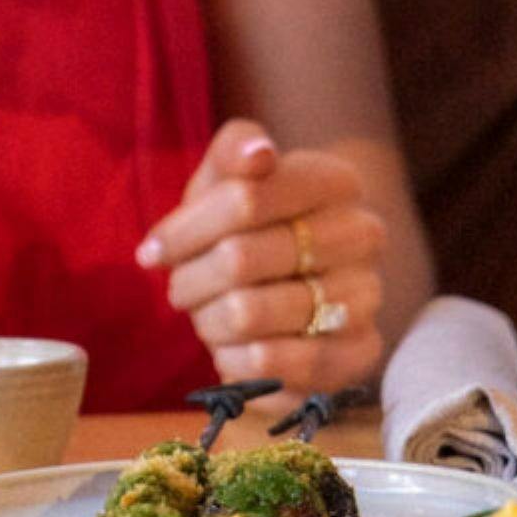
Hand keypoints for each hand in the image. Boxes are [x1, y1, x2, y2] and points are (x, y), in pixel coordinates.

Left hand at [136, 120, 385, 394]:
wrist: (295, 277)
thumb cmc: (248, 219)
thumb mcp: (229, 176)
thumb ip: (235, 151)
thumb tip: (259, 153)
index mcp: (335, 179)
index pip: (243, 201)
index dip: (185, 231)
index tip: (150, 252)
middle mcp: (362, 234)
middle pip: (239, 259)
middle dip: (192, 278)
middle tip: (180, 288)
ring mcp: (366, 294)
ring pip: (250, 314)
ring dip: (209, 320)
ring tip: (207, 315)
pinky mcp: (362, 350)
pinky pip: (277, 365)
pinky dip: (235, 361)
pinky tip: (230, 348)